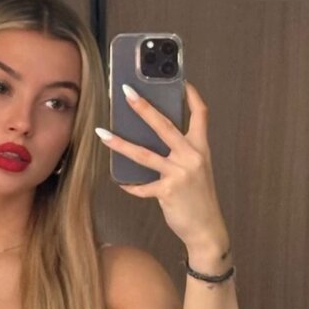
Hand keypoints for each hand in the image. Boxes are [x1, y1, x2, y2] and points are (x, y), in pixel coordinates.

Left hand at [96, 82, 227, 249]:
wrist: (206, 228)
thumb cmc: (198, 199)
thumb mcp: (196, 171)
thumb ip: (180, 154)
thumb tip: (152, 142)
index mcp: (201, 148)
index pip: (200, 113)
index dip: (191, 95)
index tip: (180, 80)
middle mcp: (191, 156)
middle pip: (164, 125)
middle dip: (144, 107)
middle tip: (126, 92)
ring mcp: (179, 173)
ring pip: (144, 154)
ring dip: (120, 144)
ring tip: (102, 134)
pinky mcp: (168, 191)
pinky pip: (142, 187)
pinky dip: (131, 186)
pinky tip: (121, 183)